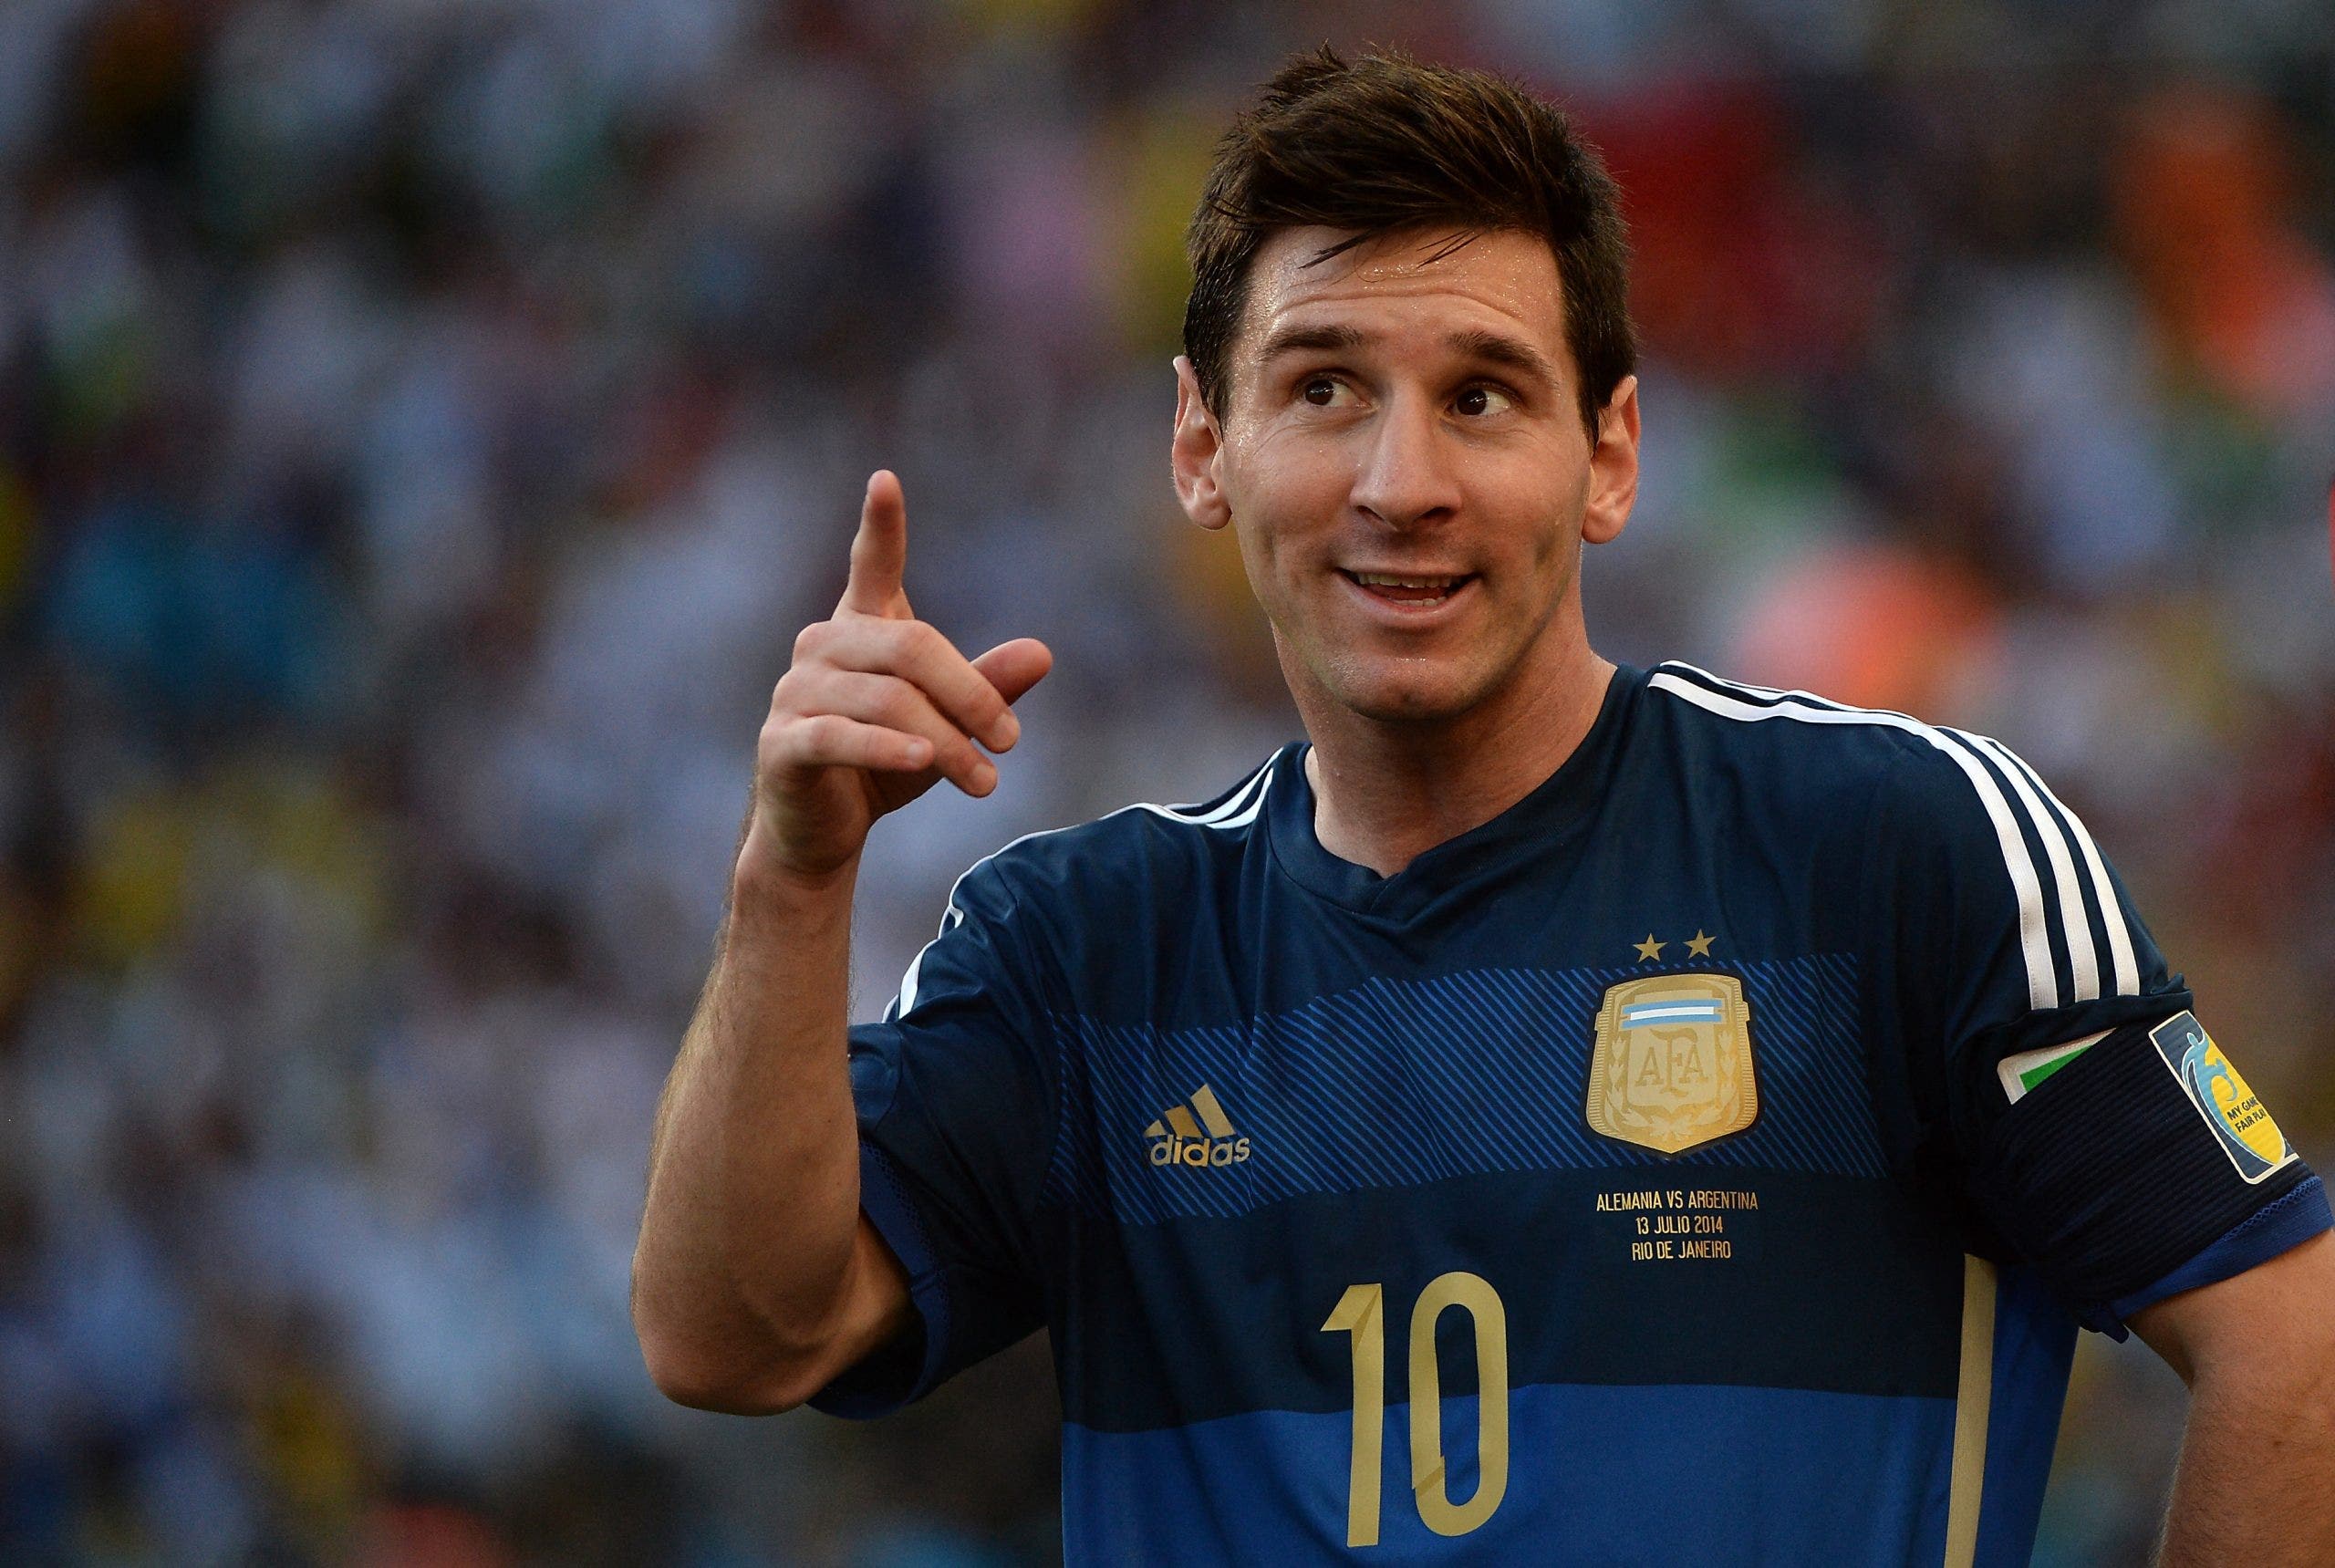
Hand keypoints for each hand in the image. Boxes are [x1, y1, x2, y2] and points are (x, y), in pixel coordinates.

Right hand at [744, 471, 1052, 883]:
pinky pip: (841, 737)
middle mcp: (822, 646)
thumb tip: (1042, 653)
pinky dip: (886, 750)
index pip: (871, 565)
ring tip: (986, 782)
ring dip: (947, 743)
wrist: (822, 833)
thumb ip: (986, 689)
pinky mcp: (783, 743)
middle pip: (911, 647)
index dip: (880, 525)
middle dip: (970, 694)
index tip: (886, 480)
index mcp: (861, 629)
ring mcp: (795, 692)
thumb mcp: (946, 726)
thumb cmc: (885, 766)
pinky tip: (923, 763)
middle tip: (1012, 740)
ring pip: (888, 700)